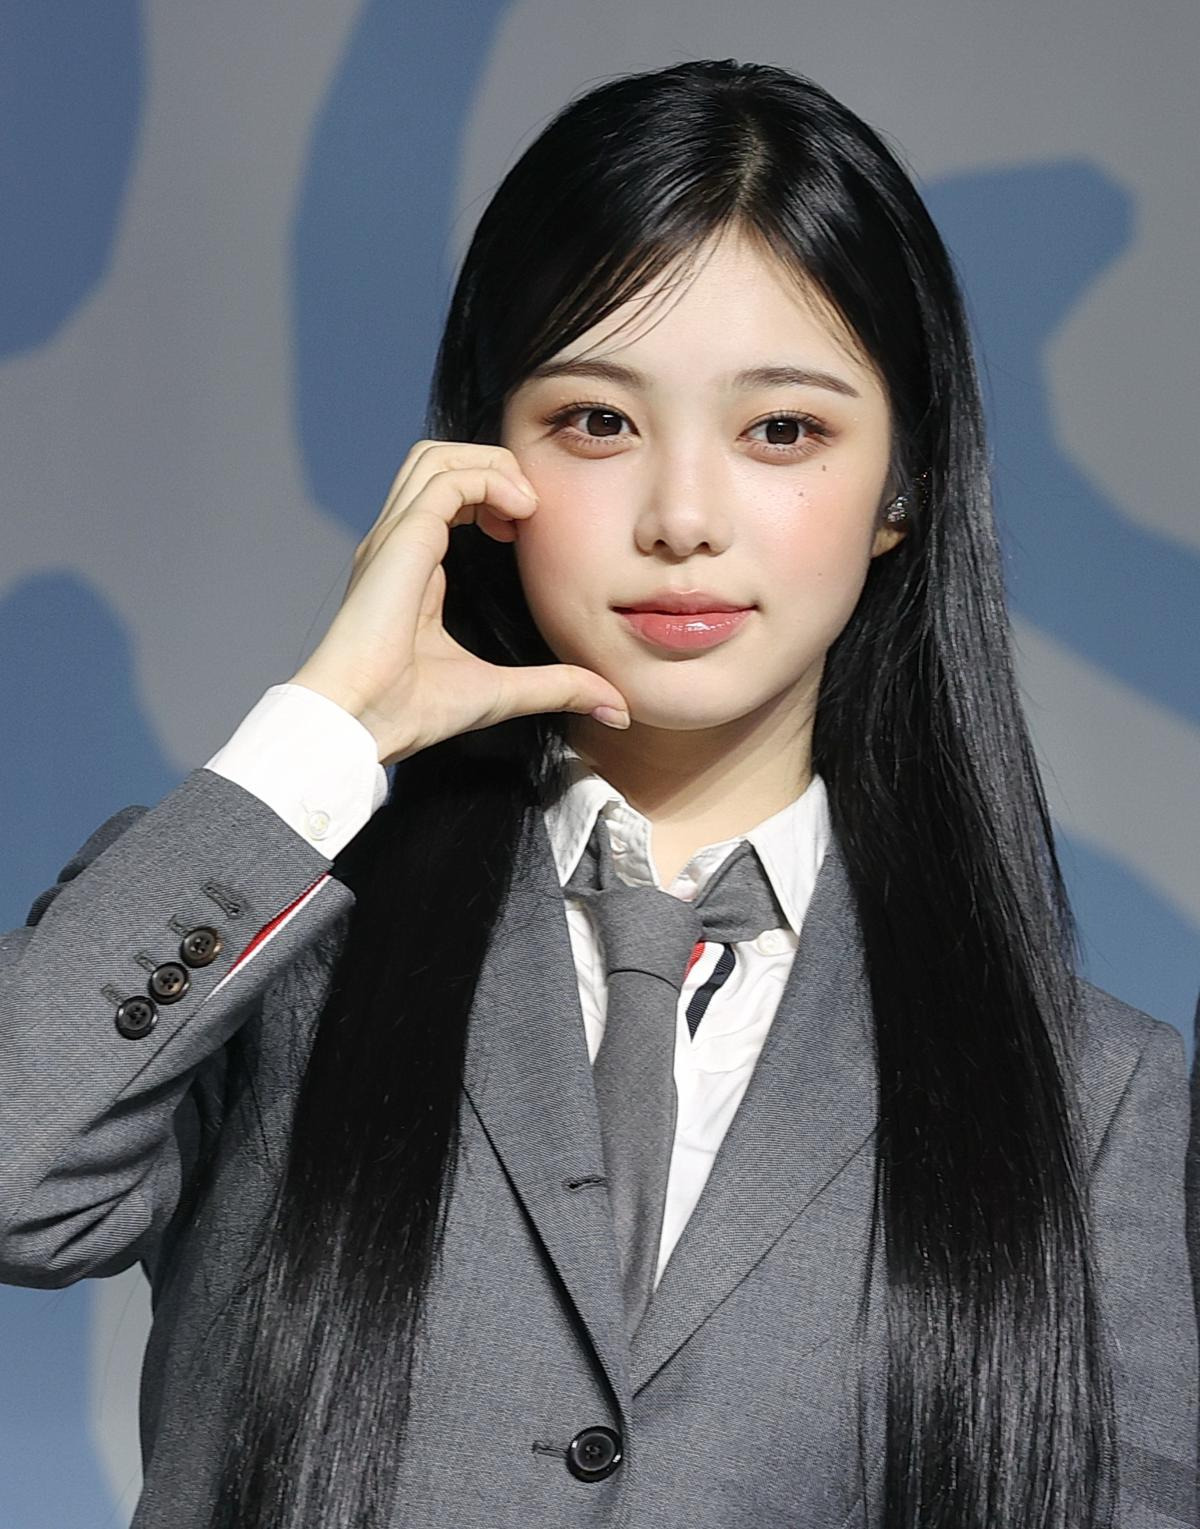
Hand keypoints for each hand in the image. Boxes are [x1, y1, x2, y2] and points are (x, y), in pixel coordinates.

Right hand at [290, 440, 629, 764]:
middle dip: (493, 466)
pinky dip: (489, 480)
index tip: (524, 531)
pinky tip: (519, 515)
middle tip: (529, 510)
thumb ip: (558, 687)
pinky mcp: (399, 541)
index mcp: (412, 565)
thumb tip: (616, 706)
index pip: (446, 493)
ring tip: (526, 507)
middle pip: (439, 458)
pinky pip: (446, 479)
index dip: (492, 494)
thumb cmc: (411, 711)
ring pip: (437, 456)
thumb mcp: (503, 692)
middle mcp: (398, 542)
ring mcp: (394, 537)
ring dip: (492, 466)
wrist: (363, 723)